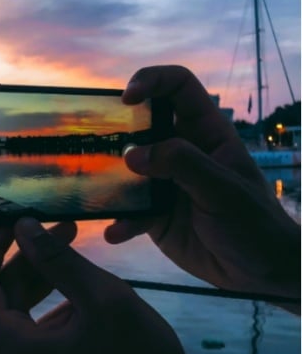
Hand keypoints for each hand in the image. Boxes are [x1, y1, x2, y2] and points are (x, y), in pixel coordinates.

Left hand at [0, 218, 185, 353]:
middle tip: (61, 226)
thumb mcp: (104, 300)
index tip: (14, 219)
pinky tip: (81, 280)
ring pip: (19, 305)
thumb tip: (24, 225)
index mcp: (10, 345)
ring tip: (71, 242)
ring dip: (42, 272)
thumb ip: (59, 260)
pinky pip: (36, 321)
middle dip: (27, 255)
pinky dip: (53, 295)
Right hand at [105, 65, 299, 300]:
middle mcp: (180, 152)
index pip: (178, 88)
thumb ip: (181, 164)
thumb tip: (131, 154)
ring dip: (109, 178)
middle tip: (96, 143)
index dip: (152, 81)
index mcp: (206, 133)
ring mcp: (164, 183)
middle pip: (141, 124)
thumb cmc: (255, 224)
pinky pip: (128, 211)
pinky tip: (116, 232)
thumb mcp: (223, 188)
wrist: (259, 272)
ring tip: (95, 189)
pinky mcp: (153, 214)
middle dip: (116, 129)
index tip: (127, 99)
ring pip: (126, 169)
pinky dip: (120, 221)